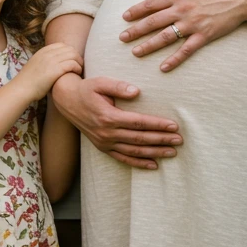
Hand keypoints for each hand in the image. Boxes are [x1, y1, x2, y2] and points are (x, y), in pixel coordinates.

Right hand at [14, 43, 83, 101]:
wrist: (21, 89)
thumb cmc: (29, 82)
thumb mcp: (36, 65)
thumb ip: (45, 61)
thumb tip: (56, 63)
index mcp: (43, 51)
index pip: (62, 45)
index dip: (70, 52)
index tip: (73, 60)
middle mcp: (48, 53)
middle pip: (70, 49)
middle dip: (77, 56)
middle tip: (79, 66)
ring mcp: (51, 60)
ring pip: (73, 55)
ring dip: (79, 62)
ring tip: (79, 70)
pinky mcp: (55, 70)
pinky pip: (72, 64)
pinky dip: (77, 68)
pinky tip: (77, 74)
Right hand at [50, 73, 181, 169]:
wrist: (67, 101)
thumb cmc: (87, 89)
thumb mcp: (100, 82)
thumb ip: (118, 86)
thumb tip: (136, 92)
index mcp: (108, 116)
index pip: (139, 123)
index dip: (157, 125)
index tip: (174, 126)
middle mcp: (107, 133)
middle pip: (140, 139)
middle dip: (161, 140)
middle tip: (179, 140)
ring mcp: (104, 142)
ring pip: (134, 151)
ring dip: (154, 153)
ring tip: (172, 152)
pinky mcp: (103, 148)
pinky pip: (123, 158)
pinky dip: (139, 163)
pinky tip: (154, 165)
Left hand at [118, 0, 246, 71]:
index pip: (152, 3)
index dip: (136, 10)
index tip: (124, 17)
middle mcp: (182, 9)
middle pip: (153, 21)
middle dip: (136, 30)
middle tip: (122, 38)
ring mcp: (193, 24)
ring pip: (166, 37)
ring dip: (149, 45)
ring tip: (136, 52)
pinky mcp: (204, 36)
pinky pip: (186, 50)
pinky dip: (174, 60)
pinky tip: (163, 67)